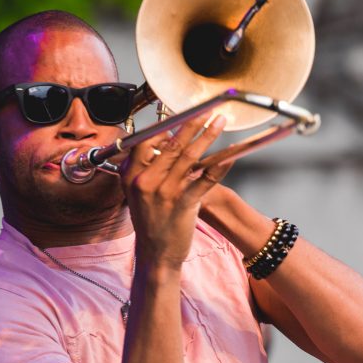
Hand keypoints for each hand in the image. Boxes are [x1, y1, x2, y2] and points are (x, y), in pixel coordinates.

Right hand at [120, 112, 230, 266]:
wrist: (155, 254)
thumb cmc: (150, 222)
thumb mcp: (136, 192)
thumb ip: (143, 168)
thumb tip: (158, 143)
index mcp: (132, 175)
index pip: (147, 140)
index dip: (165, 126)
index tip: (179, 114)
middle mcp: (146, 181)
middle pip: (172, 144)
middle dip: (192, 123)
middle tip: (206, 109)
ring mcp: (165, 192)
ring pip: (189, 156)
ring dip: (208, 136)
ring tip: (220, 122)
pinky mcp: (183, 204)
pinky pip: (205, 179)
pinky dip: (220, 166)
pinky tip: (231, 155)